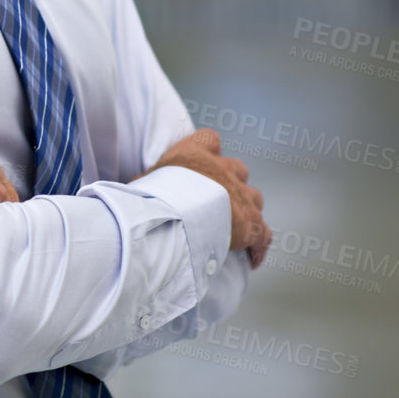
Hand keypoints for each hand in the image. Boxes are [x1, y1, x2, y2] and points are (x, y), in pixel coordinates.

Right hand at [144, 129, 270, 267]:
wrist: (177, 215)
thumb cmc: (152, 196)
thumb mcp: (144, 181)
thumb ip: (148, 182)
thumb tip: (134, 191)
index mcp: (195, 152)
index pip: (209, 139)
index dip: (209, 151)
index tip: (201, 165)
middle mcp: (223, 168)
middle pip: (238, 169)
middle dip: (232, 183)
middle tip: (218, 202)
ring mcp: (241, 194)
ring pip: (255, 198)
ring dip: (247, 210)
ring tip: (235, 229)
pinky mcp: (251, 223)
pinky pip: (263, 234)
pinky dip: (259, 245)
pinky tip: (252, 258)